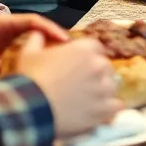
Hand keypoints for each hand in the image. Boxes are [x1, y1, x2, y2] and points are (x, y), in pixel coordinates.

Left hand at [0, 13, 67, 81]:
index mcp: (2, 25)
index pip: (33, 22)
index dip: (51, 30)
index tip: (66, 41)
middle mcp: (8, 35)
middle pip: (37, 38)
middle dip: (52, 47)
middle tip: (69, 61)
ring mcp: (5, 49)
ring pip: (30, 54)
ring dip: (40, 62)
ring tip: (56, 75)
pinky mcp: (2, 62)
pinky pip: (19, 66)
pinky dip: (24, 74)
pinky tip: (31, 85)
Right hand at [8, 33, 124, 137]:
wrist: (30, 109)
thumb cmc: (30, 79)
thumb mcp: (29, 53)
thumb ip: (38, 39)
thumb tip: (39, 34)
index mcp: (85, 48)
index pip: (95, 48)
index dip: (87, 56)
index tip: (79, 65)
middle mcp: (99, 65)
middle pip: (105, 67)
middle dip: (95, 74)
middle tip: (81, 84)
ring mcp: (104, 88)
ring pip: (111, 86)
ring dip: (103, 91)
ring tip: (88, 100)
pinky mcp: (105, 109)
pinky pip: (116, 106)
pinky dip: (110, 109)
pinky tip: (99, 111)